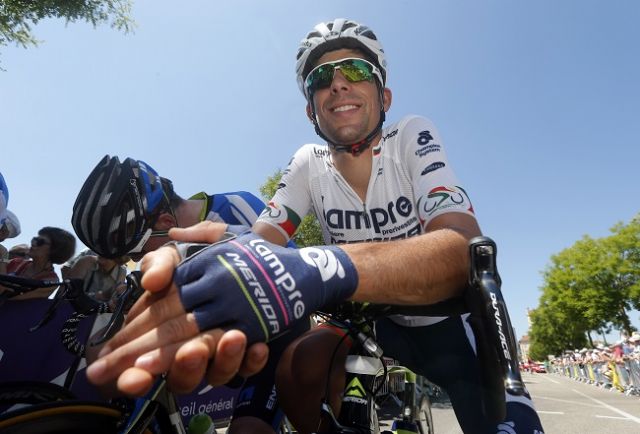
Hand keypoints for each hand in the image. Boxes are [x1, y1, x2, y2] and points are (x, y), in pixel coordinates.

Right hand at [86, 222, 269, 394]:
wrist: (253, 261)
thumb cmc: (207, 260)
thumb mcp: (181, 253)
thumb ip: (163, 263)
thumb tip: (151, 280)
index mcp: (163, 332)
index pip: (142, 357)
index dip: (129, 367)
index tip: (120, 370)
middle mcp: (190, 351)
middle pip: (181, 374)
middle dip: (182, 366)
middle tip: (189, 353)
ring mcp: (220, 356)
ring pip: (218, 373)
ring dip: (222, 360)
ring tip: (231, 338)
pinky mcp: (249, 355)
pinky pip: (251, 367)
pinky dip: (253, 359)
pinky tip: (257, 347)